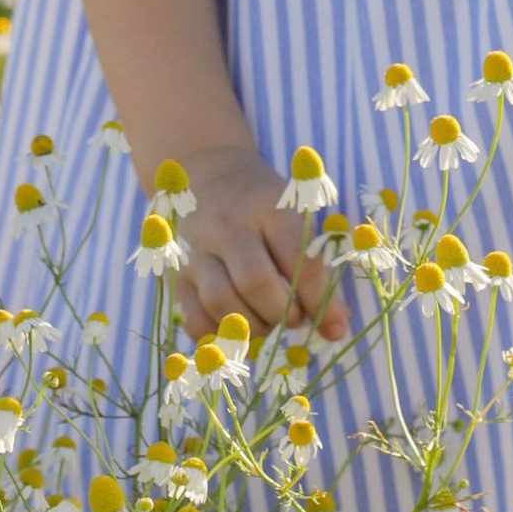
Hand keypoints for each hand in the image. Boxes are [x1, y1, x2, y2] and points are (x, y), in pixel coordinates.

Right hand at [171, 142, 348, 344]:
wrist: (209, 176)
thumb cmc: (265, 203)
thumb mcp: (296, 215)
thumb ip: (318, 266)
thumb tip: (336, 326)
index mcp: (269, 208)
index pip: (298, 262)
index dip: (319, 301)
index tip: (332, 325)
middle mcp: (228, 226)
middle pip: (255, 282)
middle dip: (282, 314)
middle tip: (295, 319)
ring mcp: (197, 249)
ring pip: (220, 301)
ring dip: (253, 327)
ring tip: (269, 324)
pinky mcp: (176, 273)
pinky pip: (193, 317)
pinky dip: (218, 335)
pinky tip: (239, 330)